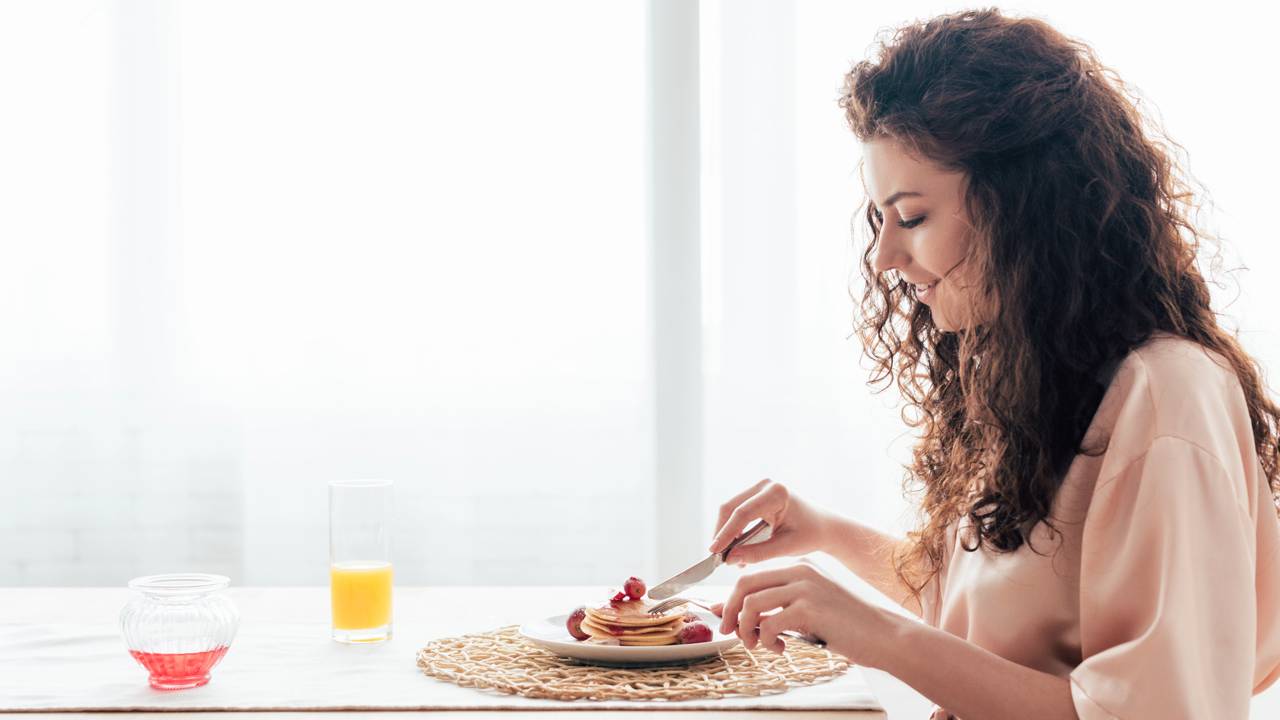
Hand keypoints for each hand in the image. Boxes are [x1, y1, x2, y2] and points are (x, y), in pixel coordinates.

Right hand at [708, 479, 831, 564]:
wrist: (823, 526)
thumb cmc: (810, 535)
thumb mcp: (786, 548)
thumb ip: (758, 553)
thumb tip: (729, 559)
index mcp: (777, 493)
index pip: (743, 513)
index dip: (725, 533)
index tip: (714, 552)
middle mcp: (766, 485)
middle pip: (731, 508)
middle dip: (721, 533)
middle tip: (717, 557)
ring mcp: (759, 488)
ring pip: (730, 509)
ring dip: (726, 532)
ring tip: (728, 557)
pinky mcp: (756, 495)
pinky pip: (737, 511)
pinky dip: (733, 530)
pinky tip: (735, 548)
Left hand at [715, 559, 896, 666]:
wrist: (881, 634)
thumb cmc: (844, 625)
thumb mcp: (804, 610)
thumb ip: (772, 607)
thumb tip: (728, 612)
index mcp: (798, 566)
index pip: (750, 577)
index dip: (731, 601)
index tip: (726, 621)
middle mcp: (799, 571)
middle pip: (744, 585)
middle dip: (730, 612)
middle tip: (731, 634)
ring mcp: (804, 587)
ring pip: (751, 604)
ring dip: (747, 630)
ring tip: (759, 645)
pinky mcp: (809, 608)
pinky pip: (769, 625)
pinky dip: (767, 641)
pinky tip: (782, 648)